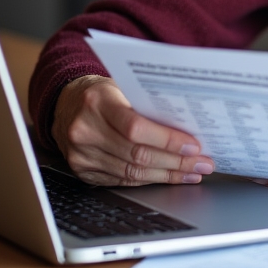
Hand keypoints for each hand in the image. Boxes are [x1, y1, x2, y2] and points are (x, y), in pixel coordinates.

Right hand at [51, 75, 214, 185]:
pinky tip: (169, 177)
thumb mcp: (121, 86)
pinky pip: (122, 180)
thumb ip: (147, 102)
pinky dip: (150, 180)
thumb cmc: (102, 92)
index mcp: (97, 102)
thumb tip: (189, 123)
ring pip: (132, 172)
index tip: (194, 145)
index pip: (136, 127)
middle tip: (202, 163)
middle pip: (137, 154)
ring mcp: (81, 154)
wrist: (65, 103)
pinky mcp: (82, 171)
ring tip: (192, 172)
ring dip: (167, 175)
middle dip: (175, 161)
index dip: (167, 140)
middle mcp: (85, 130)